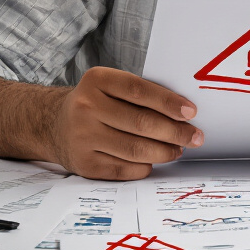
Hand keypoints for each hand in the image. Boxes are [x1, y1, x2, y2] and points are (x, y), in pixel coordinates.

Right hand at [47, 67, 201, 180]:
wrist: (54, 125)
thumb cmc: (96, 104)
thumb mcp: (109, 87)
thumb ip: (140, 94)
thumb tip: (183, 114)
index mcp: (96, 81)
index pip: (139, 90)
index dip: (168, 102)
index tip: (191, 112)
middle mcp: (86, 107)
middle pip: (141, 123)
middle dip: (175, 132)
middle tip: (194, 136)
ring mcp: (83, 137)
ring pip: (136, 149)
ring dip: (165, 151)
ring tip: (178, 149)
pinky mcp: (84, 163)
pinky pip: (124, 169)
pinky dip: (145, 167)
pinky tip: (154, 161)